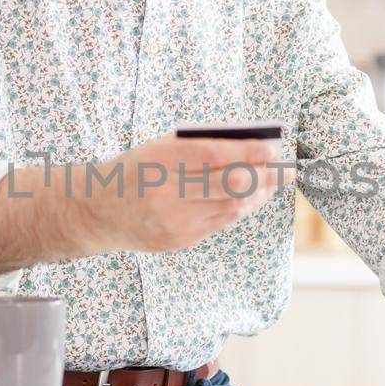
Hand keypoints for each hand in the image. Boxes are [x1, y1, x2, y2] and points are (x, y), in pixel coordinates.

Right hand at [92, 132, 284, 253]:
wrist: (97, 211)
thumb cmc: (135, 170)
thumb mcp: (159, 148)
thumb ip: (198, 145)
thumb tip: (249, 145)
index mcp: (161, 160)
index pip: (215, 155)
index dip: (249, 152)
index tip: (273, 147)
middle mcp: (168, 193)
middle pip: (231, 185)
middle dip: (266, 177)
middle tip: (287, 171)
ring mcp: (175, 221)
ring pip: (232, 207)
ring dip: (258, 195)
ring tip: (273, 184)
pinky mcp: (180, 240)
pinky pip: (221, 223)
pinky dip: (239, 208)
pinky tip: (250, 199)